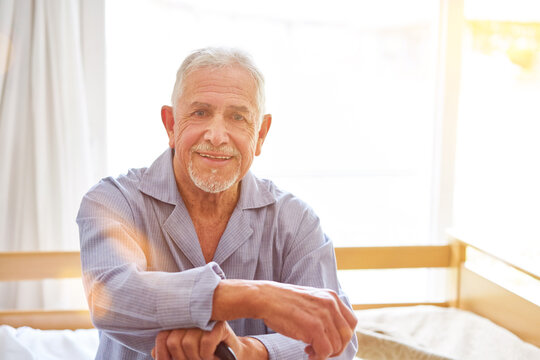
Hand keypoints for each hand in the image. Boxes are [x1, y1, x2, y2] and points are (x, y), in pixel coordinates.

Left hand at [151, 321, 266, 359]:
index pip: (162, 336)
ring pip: (188, 343)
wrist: (233, 355)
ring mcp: (206, 320)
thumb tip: (154, 352)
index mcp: (181, 322)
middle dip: (182, 359)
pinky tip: (213, 356)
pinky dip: (207, 356)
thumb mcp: (185, 354)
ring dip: (197, 358)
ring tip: (204, 358)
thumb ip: (169, 352)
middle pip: (174, 341)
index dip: (163, 354)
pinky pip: (205, 344)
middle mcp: (192, 317)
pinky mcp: (219, 325)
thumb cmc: (207, 354)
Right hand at [254, 282, 356, 359]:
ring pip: (336, 346)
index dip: (343, 336)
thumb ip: (324, 311)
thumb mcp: (311, 300)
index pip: (351, 322)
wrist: (265, 298)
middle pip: (346, 336)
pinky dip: (318, 357)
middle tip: (319, 350)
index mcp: (332, 297)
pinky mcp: (313, 326)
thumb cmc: (284, 302)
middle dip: (335, 348)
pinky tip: (307, 352)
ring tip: (310, 350)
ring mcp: (323, 315)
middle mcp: (331, 304)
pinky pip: (325, 351)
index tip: (330, 341)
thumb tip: (333, 332)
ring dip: (324, 353)